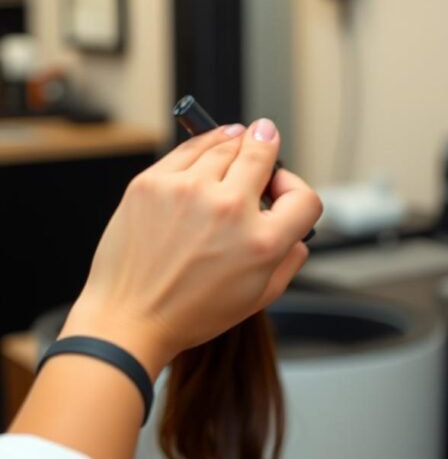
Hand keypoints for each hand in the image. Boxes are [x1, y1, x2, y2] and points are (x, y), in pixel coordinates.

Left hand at [60, 119, 322, 376]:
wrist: (130, 317)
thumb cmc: (191, 311)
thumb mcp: (260, 296)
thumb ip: (291, 259)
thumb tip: (298, 232)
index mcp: (262, 243)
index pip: (304, 196)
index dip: (296, 189)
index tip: (281, 186)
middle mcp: (229, 210)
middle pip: (262, 152)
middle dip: (268, 144)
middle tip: (266, 141)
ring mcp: (188, 191)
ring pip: (226, 143)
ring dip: (237, 141)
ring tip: (237, 144)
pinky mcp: (153, 182)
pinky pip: (189, 148)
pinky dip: (204, 144)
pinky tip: (208, 149)